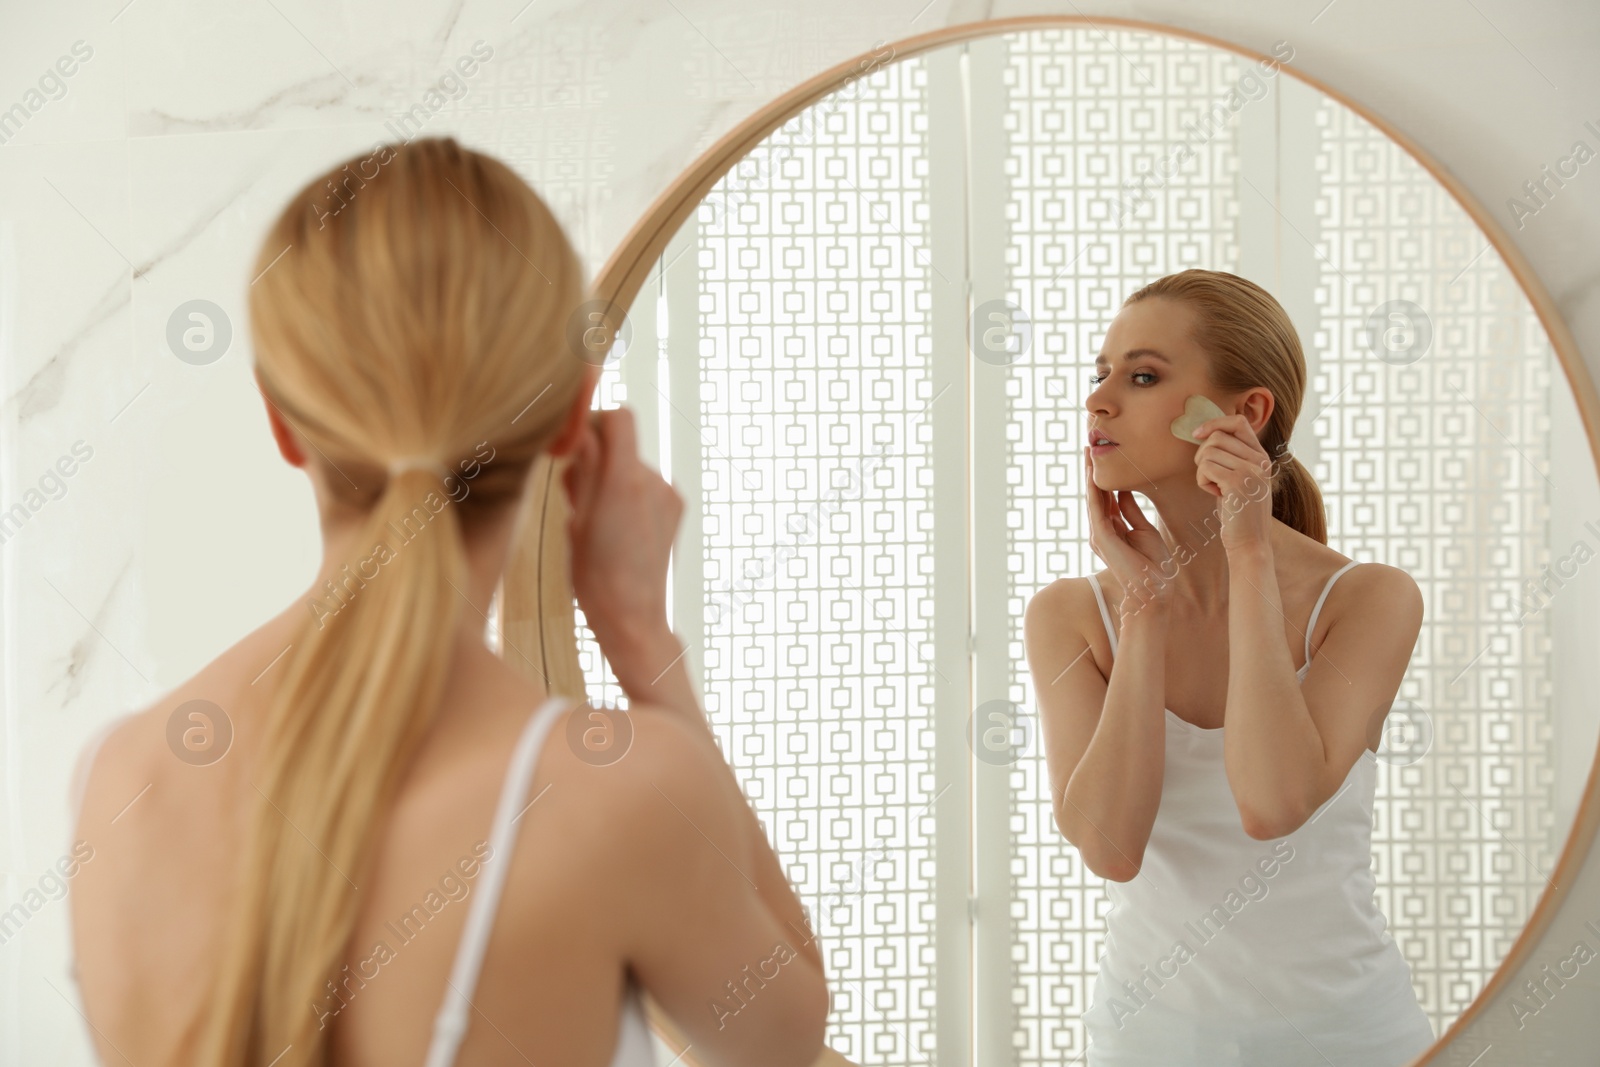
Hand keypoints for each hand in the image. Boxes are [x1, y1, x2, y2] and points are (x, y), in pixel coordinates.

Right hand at [560, 406, 683, 646]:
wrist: (633, 617)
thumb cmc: (596, 577)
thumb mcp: (576, 520)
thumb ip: (583, 470)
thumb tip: (581, 431)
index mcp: (624, 482)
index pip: (619, 418)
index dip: (594, 422)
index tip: (574, 445)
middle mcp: (654, 481)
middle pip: (621, 442)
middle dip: (595, 458)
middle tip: (576, 498)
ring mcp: (669, 494)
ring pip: (630, 465)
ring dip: (611, 479)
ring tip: (598, 521)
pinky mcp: (676, 506)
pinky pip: (645, 484)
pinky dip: (628, 494)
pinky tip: (619, 528)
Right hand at [1084, 445, 1173, 616]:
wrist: (1154, 590)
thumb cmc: (1153, 565)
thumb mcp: (1144, 530)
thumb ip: (1131, 511)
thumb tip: (1125, 491)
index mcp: (1113, 529)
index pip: (1106, 497)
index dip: (1103, 477)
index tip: (1103, 457)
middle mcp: (1102, 531)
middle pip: (1095, 495)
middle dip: (1092, 471)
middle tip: (1089, 447)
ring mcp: (1099, 535)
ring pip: (1092, 499)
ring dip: (1089, 476)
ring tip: (1087, 454)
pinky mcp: (1102, 538)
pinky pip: (1096, 508)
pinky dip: (1094, 490)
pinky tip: (1093, 474)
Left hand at [1191, 415, 1274, 551]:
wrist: (1249, 543)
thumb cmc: (1238, 512)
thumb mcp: (1241, 478)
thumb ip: (1232, 456)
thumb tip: (1206, 432)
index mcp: (1262, 456)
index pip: (1238, 422)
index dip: (1215, 423)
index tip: (1198, 434)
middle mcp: (1260, 460)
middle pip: (1217, 437)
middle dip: (1202, 455)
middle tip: (1210, 477)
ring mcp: (1251, 471)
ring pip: (1208, 452)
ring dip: (1203, 472)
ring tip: (1216, 488)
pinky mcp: (1237, 483)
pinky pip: (1205, 468)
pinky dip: (1202, 481)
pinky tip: (1215, 495)